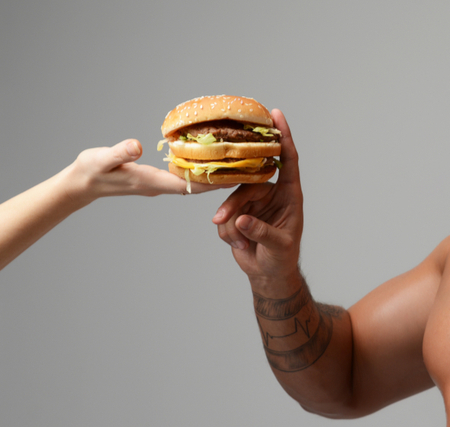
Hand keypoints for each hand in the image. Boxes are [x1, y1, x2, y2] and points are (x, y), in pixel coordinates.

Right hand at [65, 138, 232, 203]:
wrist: (80, 183)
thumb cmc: (91, 170)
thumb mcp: (102, 158)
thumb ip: (120, 153)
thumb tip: (137, 146)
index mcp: (153, 182)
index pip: (191, 184)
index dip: (215, 180)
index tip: (237, 175)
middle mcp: (161, 185)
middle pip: (198, 185)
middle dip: (221, 179)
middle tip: (246, 169)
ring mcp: (159, 184)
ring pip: (193, 182)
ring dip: (213, 175)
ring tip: (235, 163)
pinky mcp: (155, 179)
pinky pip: (183, 176)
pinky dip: (198, 169)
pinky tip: (207, 159)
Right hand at [212, 109, 303, 291]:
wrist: (267, 275)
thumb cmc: (282, 258)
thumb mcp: (278, 247)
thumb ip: (262, 232)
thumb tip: (241, 220)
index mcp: (290, 194)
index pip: (288, 160)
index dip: (283, 137)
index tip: (276, 114)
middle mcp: (271, 193)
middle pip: (247, 184)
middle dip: (233, 202)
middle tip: (222, 219)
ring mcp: (253, 203)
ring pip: (231, 201)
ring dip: (229, 222)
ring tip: (236, 241)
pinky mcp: (237, 213)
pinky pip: (225, 217)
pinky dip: (227, 233)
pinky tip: (238, 245)